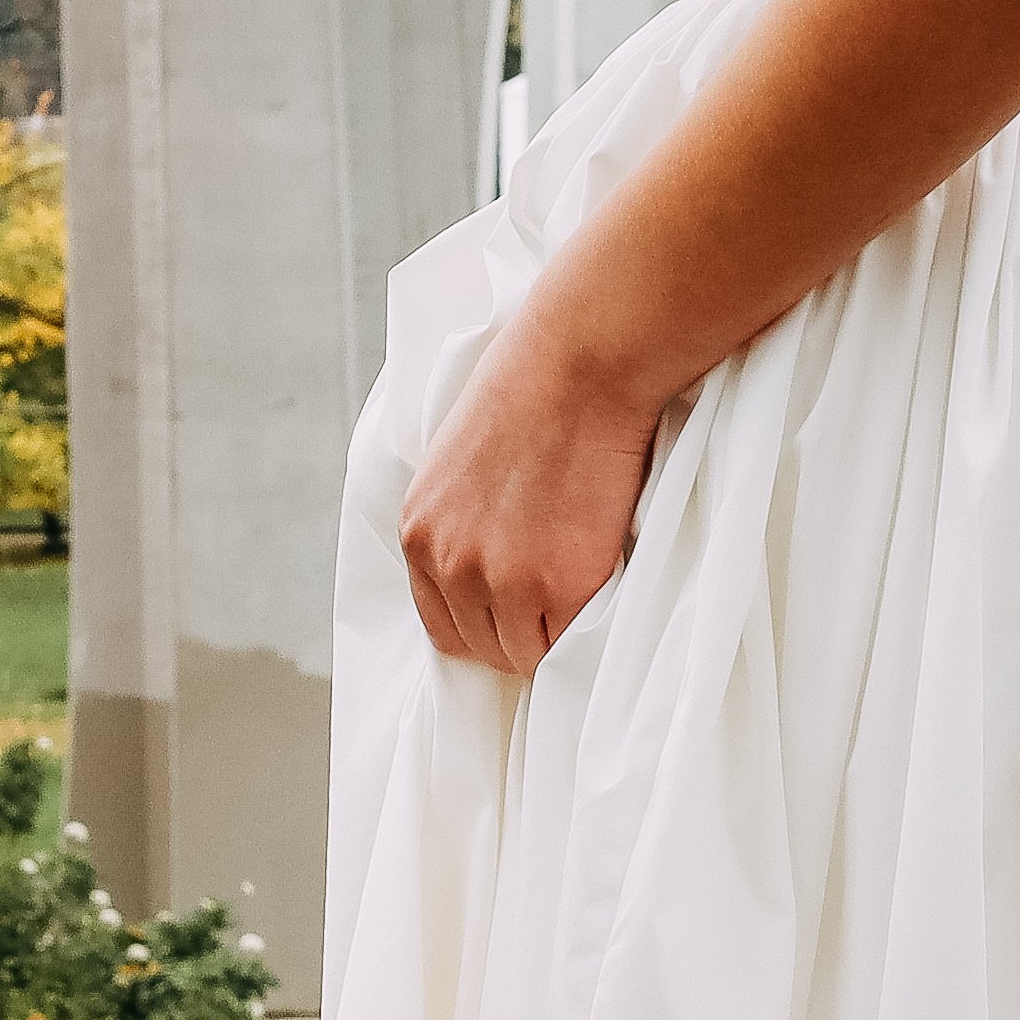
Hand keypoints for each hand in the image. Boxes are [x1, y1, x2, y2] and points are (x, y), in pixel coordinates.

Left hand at [399, 300, 664, 674]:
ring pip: (524, 655)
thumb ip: (461, 521)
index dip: (482, 626)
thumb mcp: (460, 461)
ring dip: (553, 636)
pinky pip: (568, 646)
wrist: (581, 364)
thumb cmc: (533, 391)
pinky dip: (586, 631)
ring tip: (581, 592)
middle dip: (519, 634)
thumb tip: (489, 568)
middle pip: (481, 646)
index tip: (514, 616)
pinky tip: (600, 586)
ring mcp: (501, 580)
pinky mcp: (558, 587)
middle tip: (559, 604)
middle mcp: (450, 563)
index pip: (441, 624)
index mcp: (418, 531)